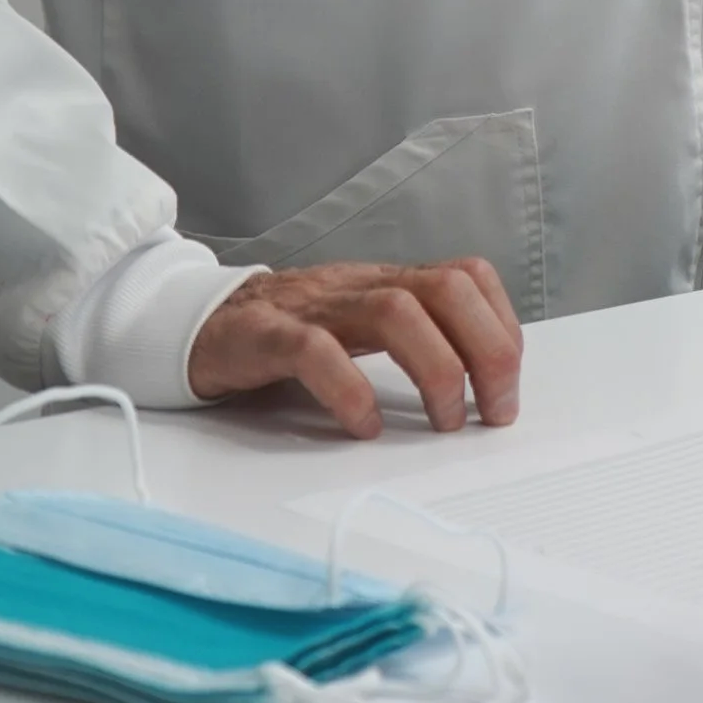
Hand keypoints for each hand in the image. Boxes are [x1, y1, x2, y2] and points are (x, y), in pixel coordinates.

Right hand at [187, 255, 522, 436]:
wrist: (196, 323)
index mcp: (386, 284)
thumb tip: (484, 389)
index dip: (501, 330)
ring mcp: (313, 306)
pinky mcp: (265, 335)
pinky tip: (364, 424)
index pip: (467, 278)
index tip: (506, 392)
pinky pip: (313, 350)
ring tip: (444, 421)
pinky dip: (349, 389)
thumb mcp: (361, 329)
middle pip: (446, 288)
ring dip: (436, 369)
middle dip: (486, 349)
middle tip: (491, 410)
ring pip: (394, 311)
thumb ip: (415, 342)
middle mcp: (358, 286)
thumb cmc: (289, 335)